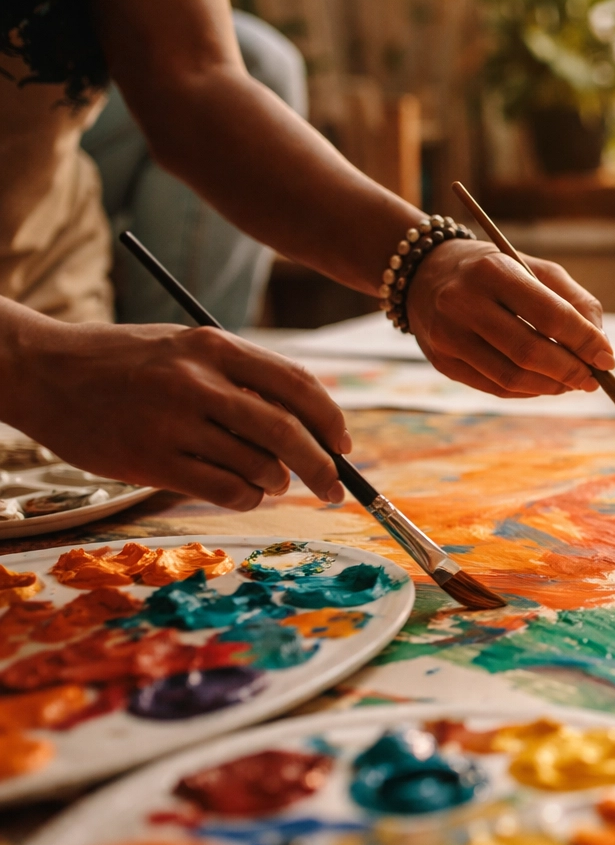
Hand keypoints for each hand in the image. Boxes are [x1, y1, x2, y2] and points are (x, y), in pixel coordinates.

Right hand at [1, 320, 349, 510]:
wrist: (42, 371)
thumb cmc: (123, 363)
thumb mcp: (184, 348)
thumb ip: (240, 376)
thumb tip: (310, 424)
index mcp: (213, 345)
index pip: (298, 385)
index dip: (331, 420)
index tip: (343, 444)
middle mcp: (198, 381)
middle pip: (289, 432)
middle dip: (324, 467)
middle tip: (334, 488)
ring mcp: (173, 422)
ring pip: (260, 467)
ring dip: (276, 483)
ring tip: (267, 480)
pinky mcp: (151, 460)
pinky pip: (226, 491)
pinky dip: (247, 498)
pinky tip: (241, 492)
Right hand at [406, 240, 614, 396]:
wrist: (424, 274)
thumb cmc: (493, 270)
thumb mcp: (534, 268)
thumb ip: (573, 301)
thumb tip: (601, 346)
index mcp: (493, 271)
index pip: (550, 314)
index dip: (584, 341)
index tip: (608, 358)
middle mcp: (464, 302)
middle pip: (530, 351)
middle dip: (571, 370)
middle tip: (594, 379)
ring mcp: (448, 335)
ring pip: (512, 377)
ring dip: (552, 386)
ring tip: (573, 382)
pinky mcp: (443, 362)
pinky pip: (495, 387)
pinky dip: (529, 391)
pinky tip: (545, 384)